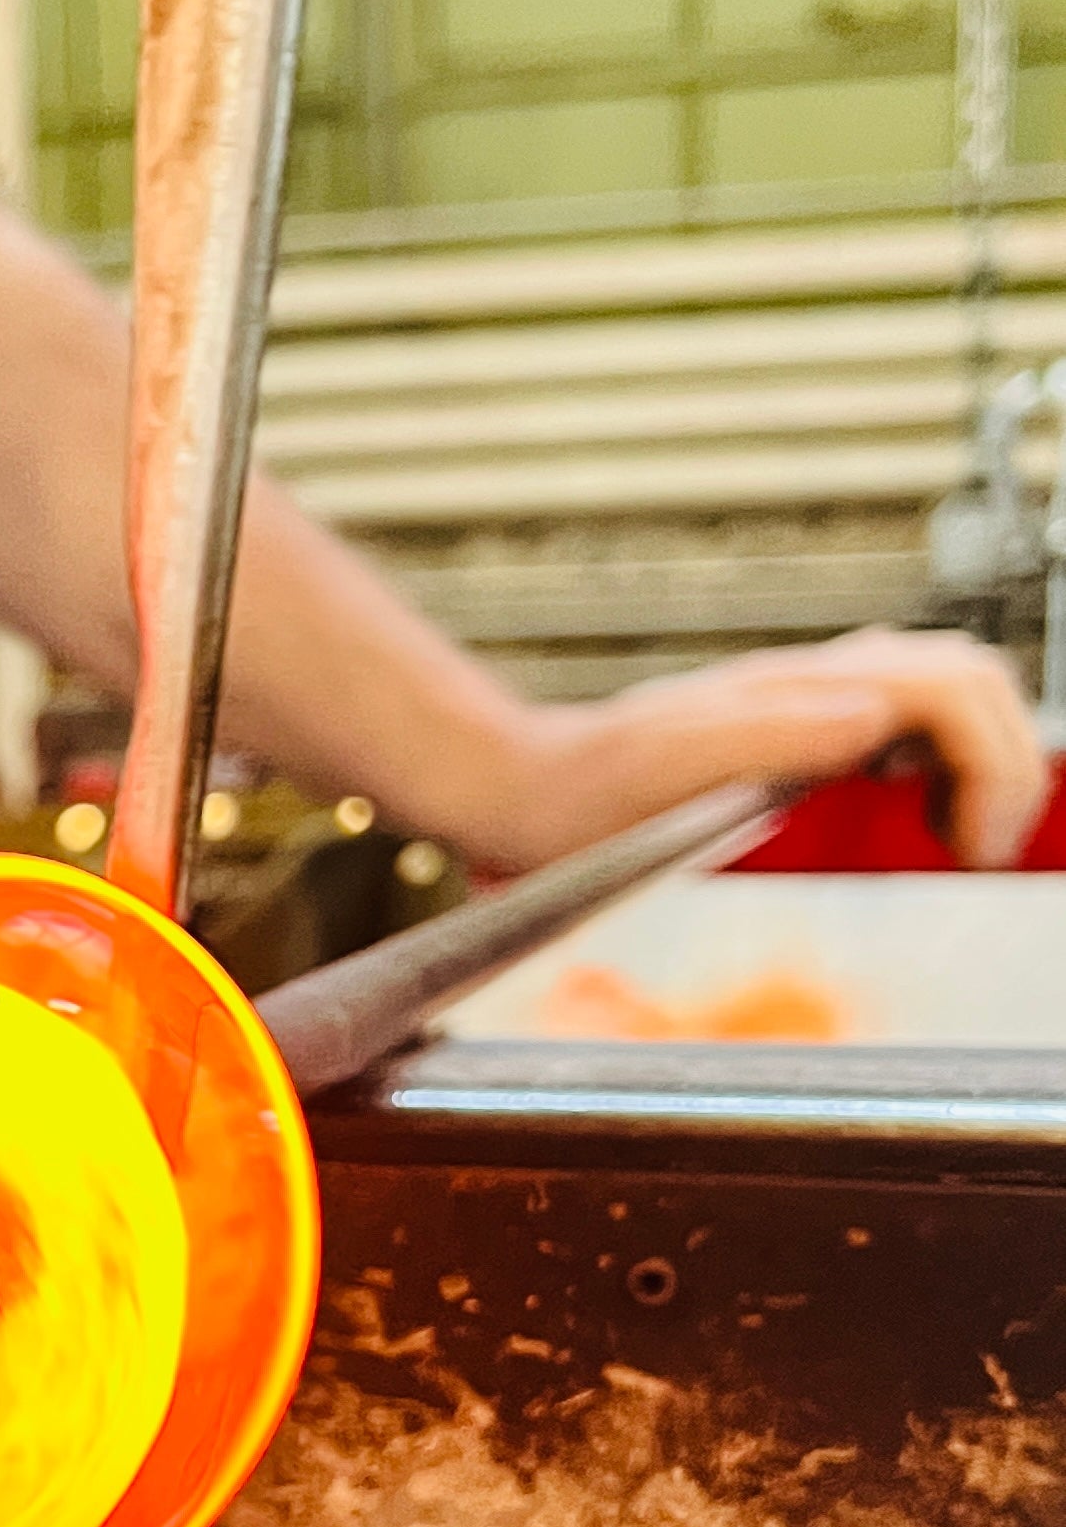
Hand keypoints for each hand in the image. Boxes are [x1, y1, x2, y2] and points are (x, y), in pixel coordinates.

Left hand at [486, 628, 1048, 871]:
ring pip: (942, 692)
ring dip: (980, 755)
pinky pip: (900, 719)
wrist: (519, 789)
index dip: (995, 765)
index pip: (954, 689)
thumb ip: (770, 732)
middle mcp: (811, 685)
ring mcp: (802, 702)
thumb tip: (875, 714)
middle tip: (980, 847)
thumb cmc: (577, 794)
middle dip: (1007, 758)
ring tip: (959, 833)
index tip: (973, 848)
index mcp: (798, 693)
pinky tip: (909, 806)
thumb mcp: (666, 769)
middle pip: (968, 679)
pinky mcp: (788, 730)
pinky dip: (937, 759)